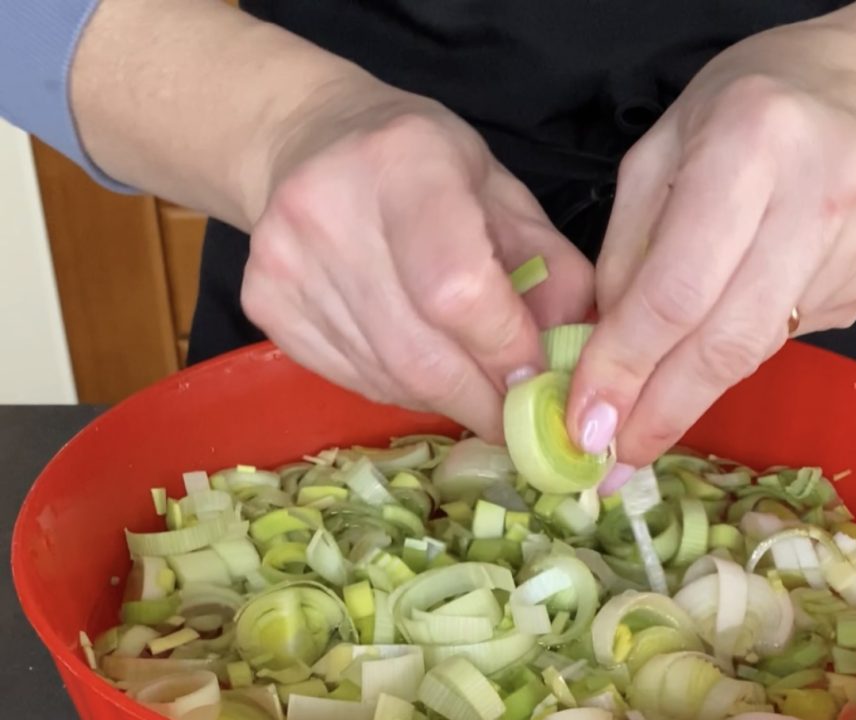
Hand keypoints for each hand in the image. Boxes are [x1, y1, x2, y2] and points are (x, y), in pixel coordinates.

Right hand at [240, 83, 592, 439]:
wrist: (305, 142)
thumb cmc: (422, 166)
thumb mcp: (501, 192)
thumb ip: (548, 268)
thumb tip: (570, 356)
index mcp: (404, 164)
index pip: (458, 291)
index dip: (504, 350)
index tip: (536, 383)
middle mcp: (328, 211)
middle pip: (417, 352)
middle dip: (479, 400)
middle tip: (513, 419)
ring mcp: (284, 263)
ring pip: (384, 376)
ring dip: (441, 399)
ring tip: (469, 387)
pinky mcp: (263, 304)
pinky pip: (350, 378)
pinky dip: (398, 389)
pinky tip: (416, 366)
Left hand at [567, 0, 855, 476]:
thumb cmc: (739, 115)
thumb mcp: (656, 156)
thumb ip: (625, 254)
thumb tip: (603, 359)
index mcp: (751, 143)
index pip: (676, 290)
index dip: (626, 368)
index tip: (586, 425)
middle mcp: (820, 195)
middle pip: (726, 342)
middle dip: (660, 412)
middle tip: (614, 465)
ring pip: (757, 353)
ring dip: (690, 400)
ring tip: (643, 430)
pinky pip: (784, 341)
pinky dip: (732, 357)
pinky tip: (711, 348)